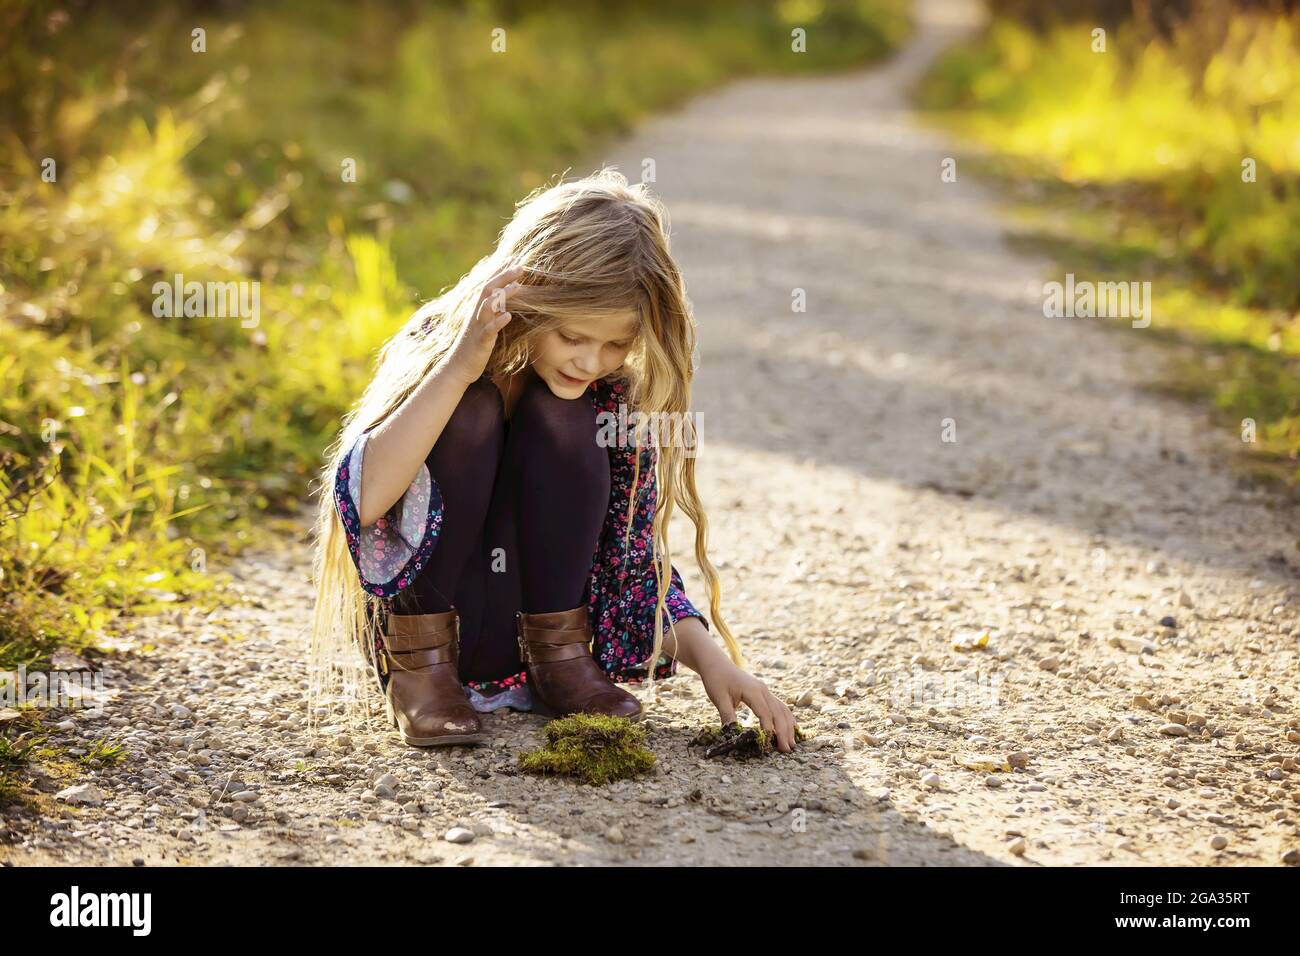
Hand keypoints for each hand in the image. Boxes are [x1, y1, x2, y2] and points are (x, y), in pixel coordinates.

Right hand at [444, 258, 524, 385]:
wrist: (458, 367)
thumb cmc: (474, 345)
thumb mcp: (484, 324)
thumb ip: (492, 310)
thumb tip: (504, 299)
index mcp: (478, 308)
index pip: (489, 284)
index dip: (501, 271)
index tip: (515, 259)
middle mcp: (476, 314)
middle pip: (488, 289)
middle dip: (504, 277)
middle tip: (521, 267)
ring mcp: (477, 326)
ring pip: (487, 306)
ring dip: (502, 295)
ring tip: (518, 287)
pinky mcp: (480, 341)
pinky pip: (488, 330)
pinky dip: (498, 322)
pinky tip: (508, 316)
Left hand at [699, 660, 797, 752]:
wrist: (717, 664)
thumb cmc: (717, 680)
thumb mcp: (718, 698)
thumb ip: (727, 715)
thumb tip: (731, 733)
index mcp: (752, 690)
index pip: (765, 712)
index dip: (768, 728)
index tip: (769, 743)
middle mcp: (763, 690)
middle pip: (778, 712)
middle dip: (783, 732)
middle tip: (786, 750)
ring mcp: (766, 691)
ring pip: (782, 710)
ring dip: (788, 727)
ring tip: (791, 744)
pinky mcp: (765, 694)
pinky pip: (780, 706)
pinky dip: (786, 719)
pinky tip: (790, 729)